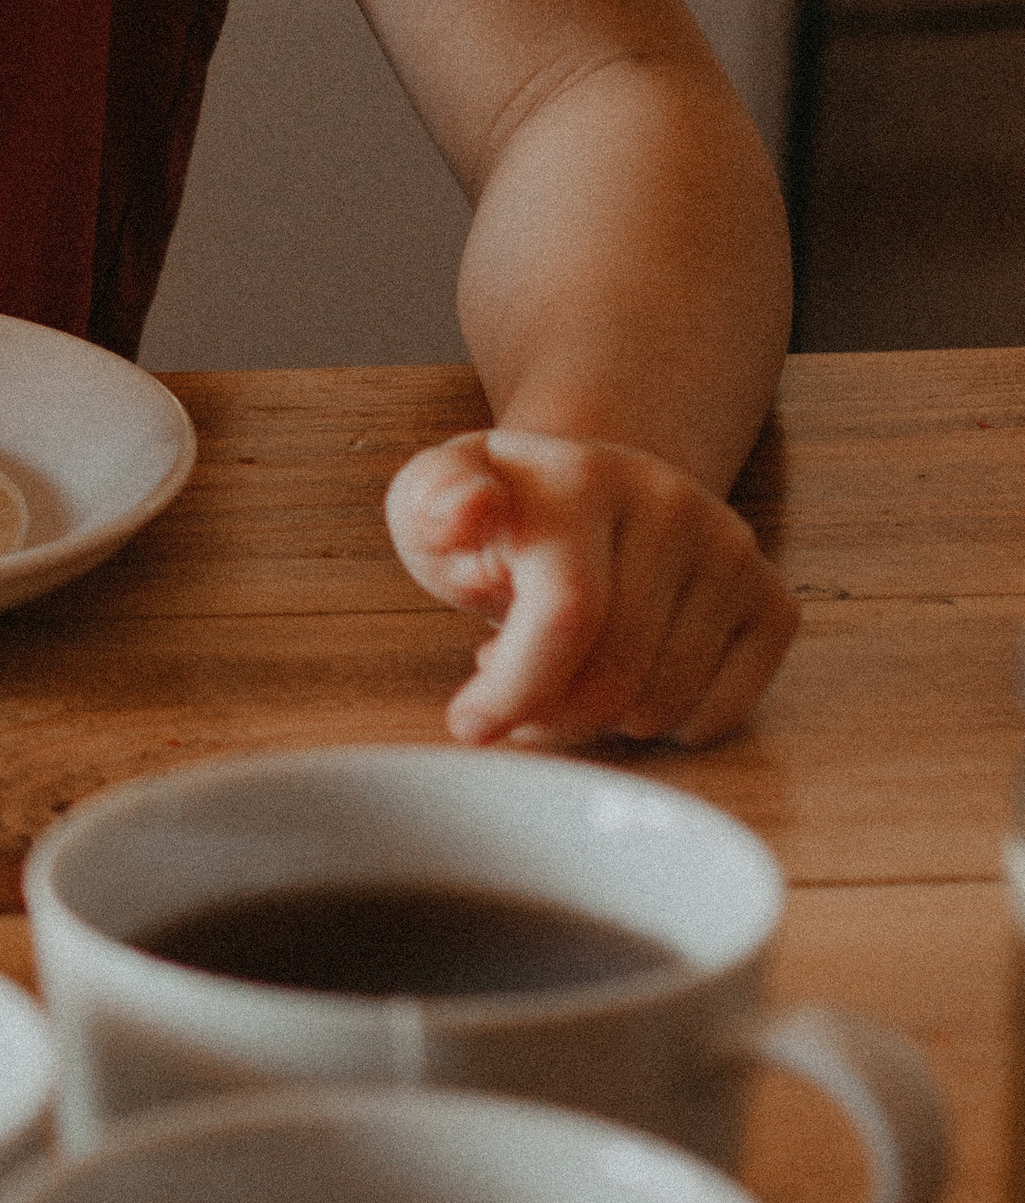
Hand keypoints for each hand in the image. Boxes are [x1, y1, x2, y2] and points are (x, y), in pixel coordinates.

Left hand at [384, 428, 798, 749]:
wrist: (590, 494)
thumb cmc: (503, 517)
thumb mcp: (436, 495)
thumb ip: (431, 501)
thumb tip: (467, 512)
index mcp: (582, 477)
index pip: (568, 613)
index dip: (518, 690)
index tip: (470, 725)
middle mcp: (670, 503)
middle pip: (615, 675)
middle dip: (550, 710)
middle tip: (513, 685)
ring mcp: (730, 550)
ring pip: (663, 704)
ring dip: (603, 716)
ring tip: (568, 664)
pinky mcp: (771, 599)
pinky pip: (722, 712)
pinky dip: (667, 723)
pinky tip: (629, 674)